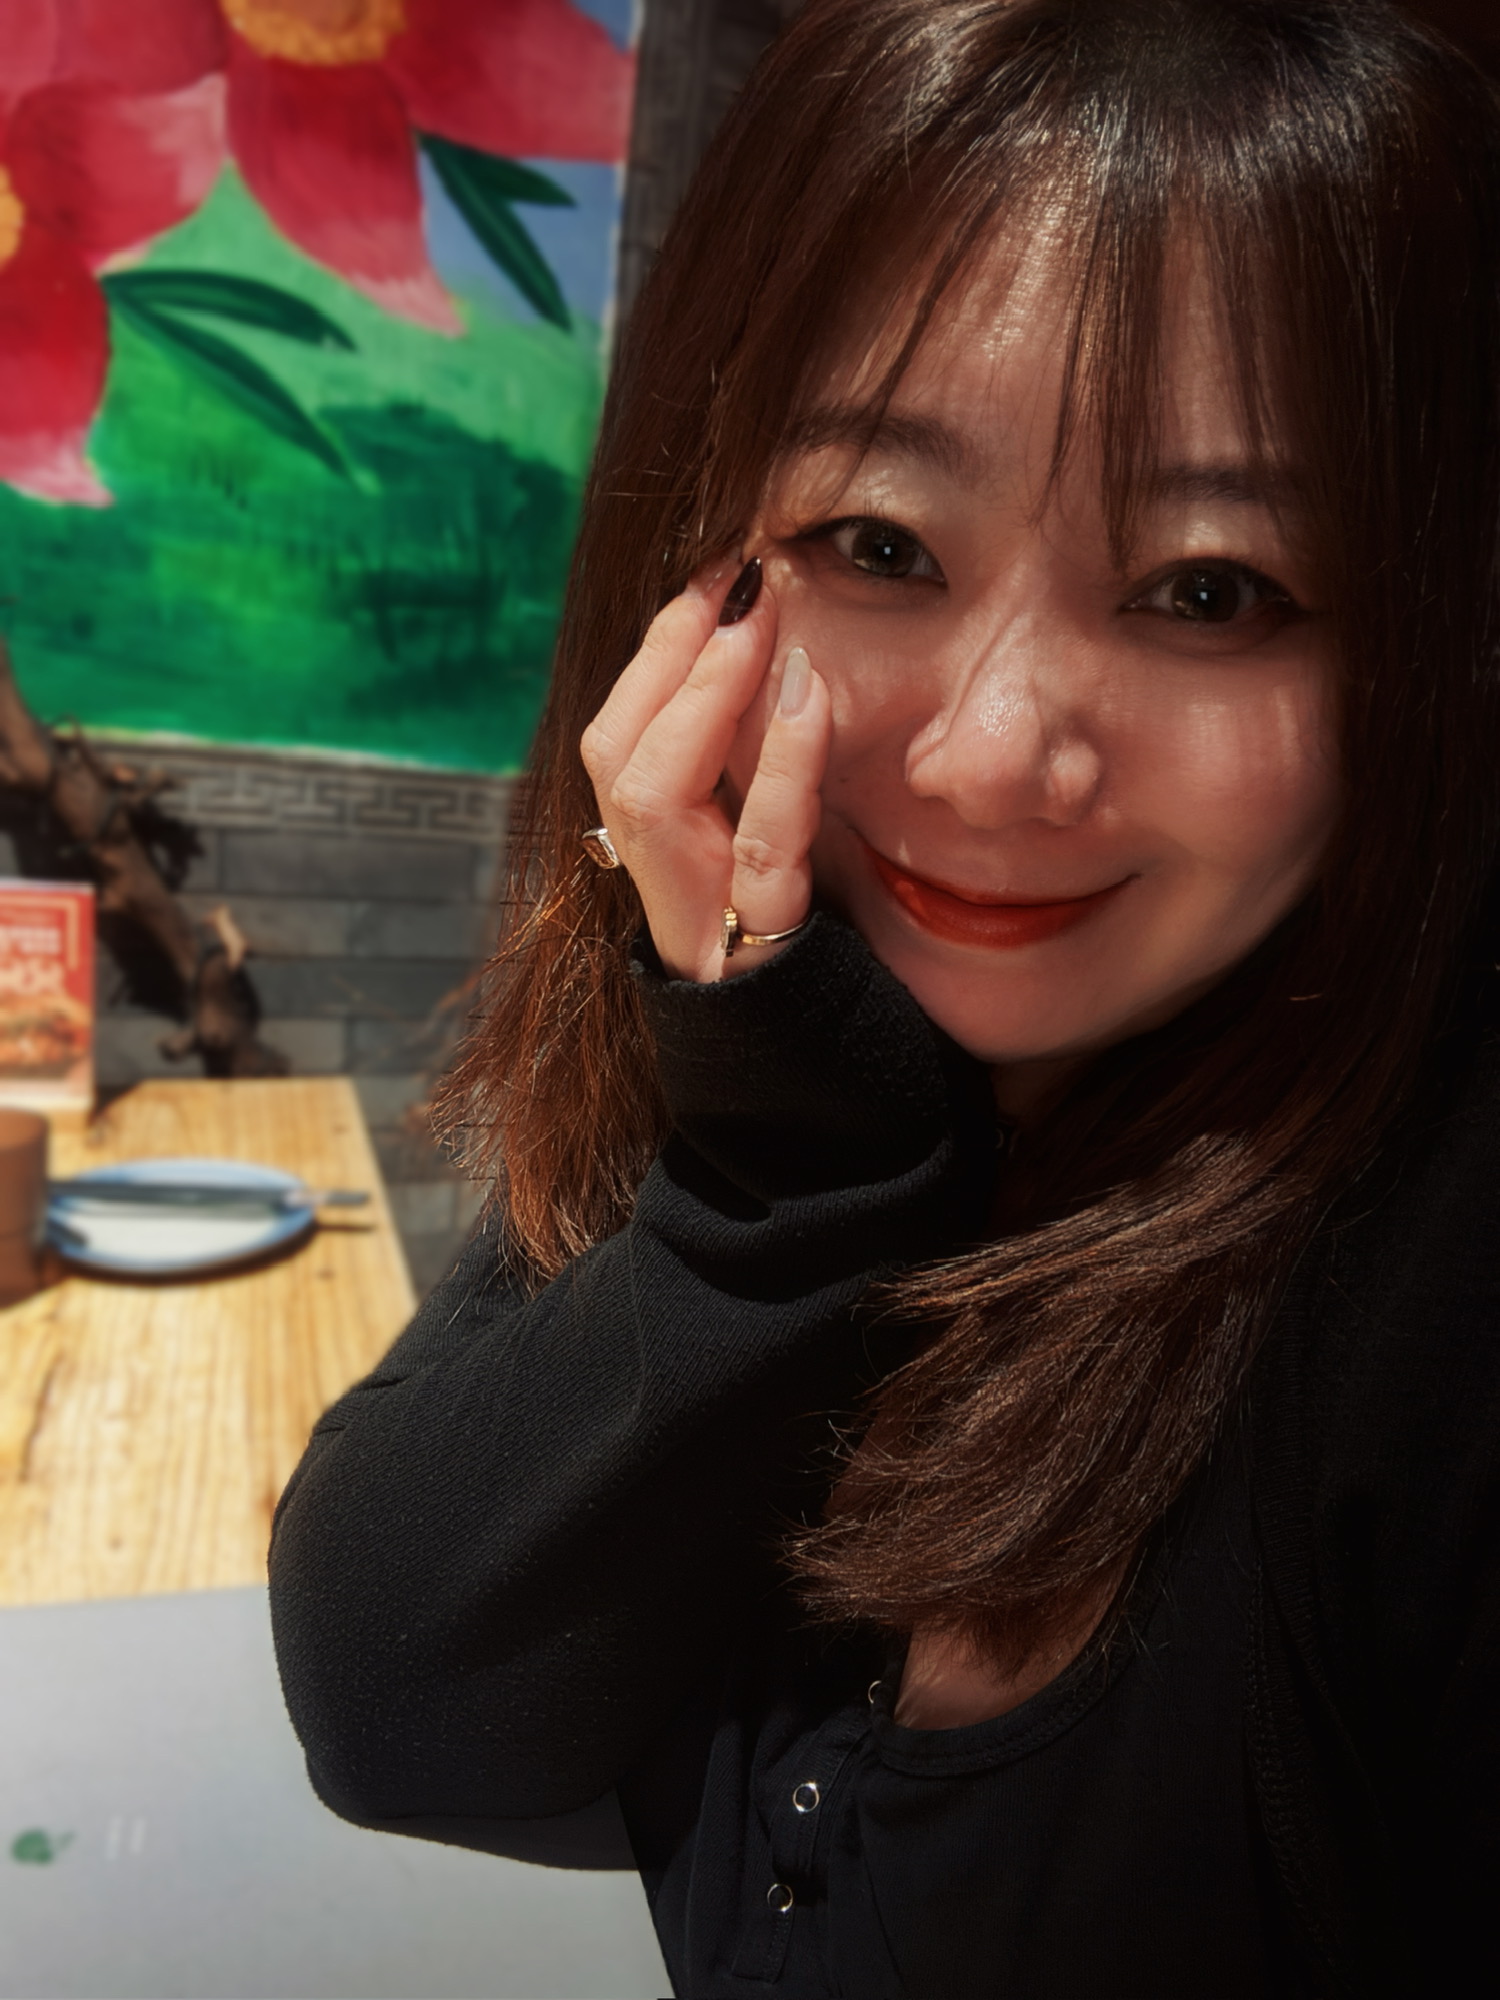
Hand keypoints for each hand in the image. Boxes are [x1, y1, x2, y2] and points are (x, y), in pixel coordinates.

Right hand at [581, 558, 831, 982]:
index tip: (707, 582)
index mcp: (662, 877)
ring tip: (757, 618)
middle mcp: (660, 901)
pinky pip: (761, 855)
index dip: (655, 660)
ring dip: (703, 692)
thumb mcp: (788, 884)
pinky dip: (781, 766)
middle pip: (614, 759)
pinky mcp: (764, 960)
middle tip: (731, 577)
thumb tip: (788, 683)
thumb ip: (768, 804)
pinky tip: (810, 694)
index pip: (621, 750)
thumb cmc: (823, 996)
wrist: (835, 1126)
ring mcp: (701, 932)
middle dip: (667, 655)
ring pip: (651, 796)